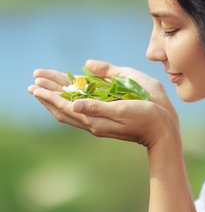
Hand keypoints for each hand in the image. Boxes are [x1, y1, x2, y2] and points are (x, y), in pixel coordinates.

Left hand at [28, 59, 179, 148]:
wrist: (163, 131)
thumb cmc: (147, 117)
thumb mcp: (123, 110)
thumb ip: (98, 106)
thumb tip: (74, 101)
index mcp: (95, 119)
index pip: (65, 105)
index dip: (49, 94)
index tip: (35, 83)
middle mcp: (93, 121)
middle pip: (63, 106)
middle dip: (48, 93)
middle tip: (34, 80)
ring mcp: (99, 121)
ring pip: (70, 108)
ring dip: (56, 97)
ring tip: (44, 87)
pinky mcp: (106, 119)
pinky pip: (81, 109)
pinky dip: (70, 100)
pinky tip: (68, 94)